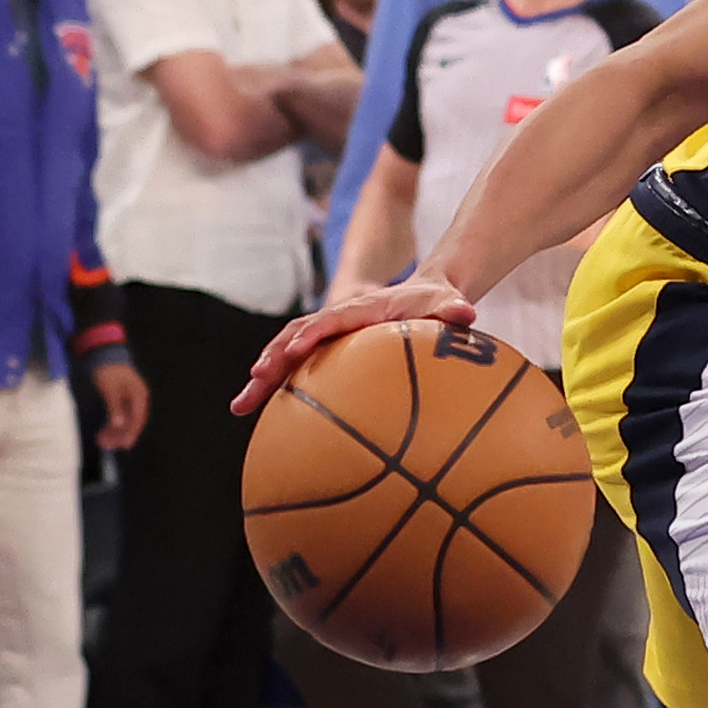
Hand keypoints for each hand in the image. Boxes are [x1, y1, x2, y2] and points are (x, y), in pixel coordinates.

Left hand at [91, 359, 149, 450]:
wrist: (103, 354)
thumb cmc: (108, 370)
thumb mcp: (110, 389)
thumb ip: (115, 407)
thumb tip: (119, 425)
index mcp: (138, 396)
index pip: (138, 419)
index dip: (132, 433)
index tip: (125, 445)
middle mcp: (137, 399)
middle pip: (132, 421)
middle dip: (121, 434)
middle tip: (109, 446)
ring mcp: (129, 399)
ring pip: (125, 419)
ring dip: (115, 431)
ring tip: (103, 441)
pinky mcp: (121, 398)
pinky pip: (119, 414)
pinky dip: (112, 423)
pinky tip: (104, 430)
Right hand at [233, 277, 477, 414]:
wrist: (429, 291)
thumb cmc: (440, 301)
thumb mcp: (450, 302)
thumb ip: (455, 309)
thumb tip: (467, 314)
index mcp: (362, 309)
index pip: (330, 320)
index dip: (310, 334)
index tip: (291, 352)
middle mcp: (338, 320)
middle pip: (294, 337)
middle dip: (270, 360)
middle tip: (250, 387)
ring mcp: (329, 335)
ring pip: (286, 352)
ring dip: (262, 378)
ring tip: (239, 408)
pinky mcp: (328, 350)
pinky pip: (298, 368)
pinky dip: (278, 386)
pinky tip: (262, 415)